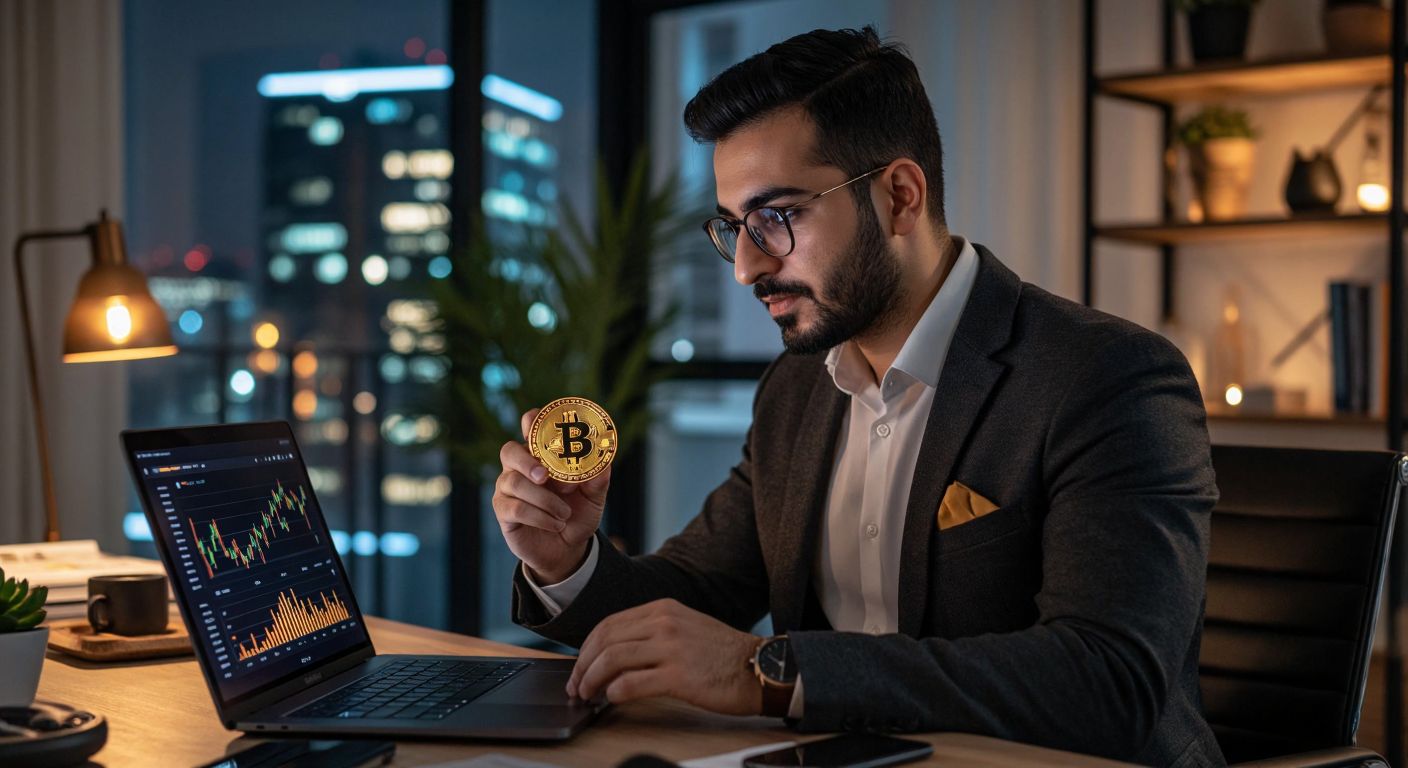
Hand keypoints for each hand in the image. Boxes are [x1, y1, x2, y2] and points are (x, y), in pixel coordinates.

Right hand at [493, 408, 609, 583]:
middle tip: (544, 476)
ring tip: (564, 513)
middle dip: (527, 461)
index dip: (534, 421)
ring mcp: (507, 488)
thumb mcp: (594, 496)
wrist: (568, 549)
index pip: (530, 426)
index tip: (547, 429)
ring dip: (544, 499)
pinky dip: (539, 516)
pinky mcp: (503, 511)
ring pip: (514, 482)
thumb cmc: (578, 513)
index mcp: (542, 454)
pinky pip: (514, 508)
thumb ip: (597, 479)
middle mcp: (520, 467)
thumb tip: (603, 462)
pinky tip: (555, 524)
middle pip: (509, 451)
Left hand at [567, 598, 763, 715]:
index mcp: (663, 608)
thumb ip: (653, 632)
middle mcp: (664, 622)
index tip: (580, 666)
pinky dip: (613, 694)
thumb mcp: (686, 627)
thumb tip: (616, 654)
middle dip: (582, 665)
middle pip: (605, 640)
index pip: (609, 624)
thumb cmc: (724, 654)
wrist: (760, 667)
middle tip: (576, 685)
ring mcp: (671, 647)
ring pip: (612, 660)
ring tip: (587, 695)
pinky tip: (611, 700)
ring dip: (591, 680)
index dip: (587, 648)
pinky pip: (630, 684)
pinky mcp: (678, 675)